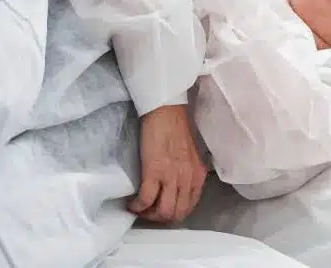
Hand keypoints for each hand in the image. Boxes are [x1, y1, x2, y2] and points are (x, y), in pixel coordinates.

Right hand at [128, 105, 207, 223]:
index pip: (189, 208)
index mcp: (198, 176)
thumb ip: (188, 173)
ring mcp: (171, 177)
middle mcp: (188, 179)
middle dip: (161, 218)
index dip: (174, 214)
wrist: (166, 112)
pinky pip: (145, 200)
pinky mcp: (154, 172)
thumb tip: (178, 188)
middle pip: (176, 214)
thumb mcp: (191, 156)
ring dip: (149, 215)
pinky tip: (132, 203)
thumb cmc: (176, 129)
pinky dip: (137, 206)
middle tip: (149, 212)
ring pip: (163, 212)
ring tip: (140, 208)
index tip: (162, 210)